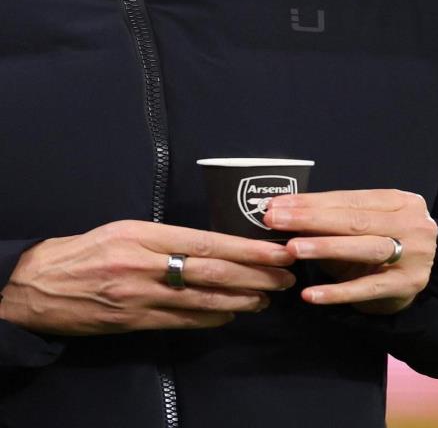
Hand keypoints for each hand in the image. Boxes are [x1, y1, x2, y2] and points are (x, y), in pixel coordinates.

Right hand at [0, 220, 294, 334]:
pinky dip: (212, 318)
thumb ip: (166, 239)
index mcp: (144, 235)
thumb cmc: (86, 250)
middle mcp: (146, 265)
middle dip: (255, 275)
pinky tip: (233, 313)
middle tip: (285, 276)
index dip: (246, 249)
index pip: (207, 242)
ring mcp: (141, 297)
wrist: (40, 285)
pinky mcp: (135, 321)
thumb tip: (210, 246)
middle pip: (213, 272)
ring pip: (203, 300)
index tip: (275, 252)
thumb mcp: (125, 229)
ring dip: (241, 299)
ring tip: (268, 297)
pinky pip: (183, 321)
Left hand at [264, 189, 437, 313]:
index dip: (311, 202)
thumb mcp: (359, 226)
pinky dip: (336, 292)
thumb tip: (283, 210)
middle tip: (274, 220)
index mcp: (401, 201)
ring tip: (291, 249)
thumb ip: (329, 218)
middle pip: (354, 221)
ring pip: (362, 248)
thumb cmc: (376, 244)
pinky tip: (310, 295)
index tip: (278, 204)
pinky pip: (365, 288)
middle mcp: (414, 224)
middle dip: (309, 219)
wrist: (409, 278)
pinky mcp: (407, 286)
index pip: (349, 198)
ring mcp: (415, 256)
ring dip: (323, 247)